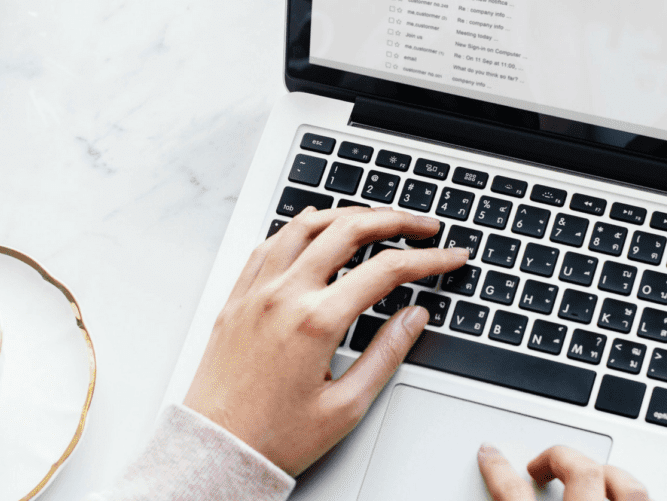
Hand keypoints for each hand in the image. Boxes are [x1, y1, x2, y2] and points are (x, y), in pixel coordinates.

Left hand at [184, 206, 467, 475]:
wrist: (216, 451)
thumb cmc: (274, 438)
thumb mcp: (346, 406)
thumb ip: (386, 354)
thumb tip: (415, 316)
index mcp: (315, 321)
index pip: (386, 270)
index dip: (428, 259)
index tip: (450, 256)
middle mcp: (284, 296)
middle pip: (348, 230)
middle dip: (395, 220)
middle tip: (423, 225)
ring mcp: (256, 292)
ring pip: (305, 226)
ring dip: (347, 215)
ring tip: (376, 219)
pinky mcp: (237, 298)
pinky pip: (269, 244)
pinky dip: (299, 227)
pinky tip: (314, 227)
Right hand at [478, 444, 648, 500]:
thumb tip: (495, 496)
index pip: (513, 495)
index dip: (498, 470)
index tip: (490, 455)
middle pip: (580, 472)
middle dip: (558, 458)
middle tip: (538, 467)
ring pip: (627, 488)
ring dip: (607, 474)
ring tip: (591, 474)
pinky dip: (628, 495)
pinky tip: (619, 498)